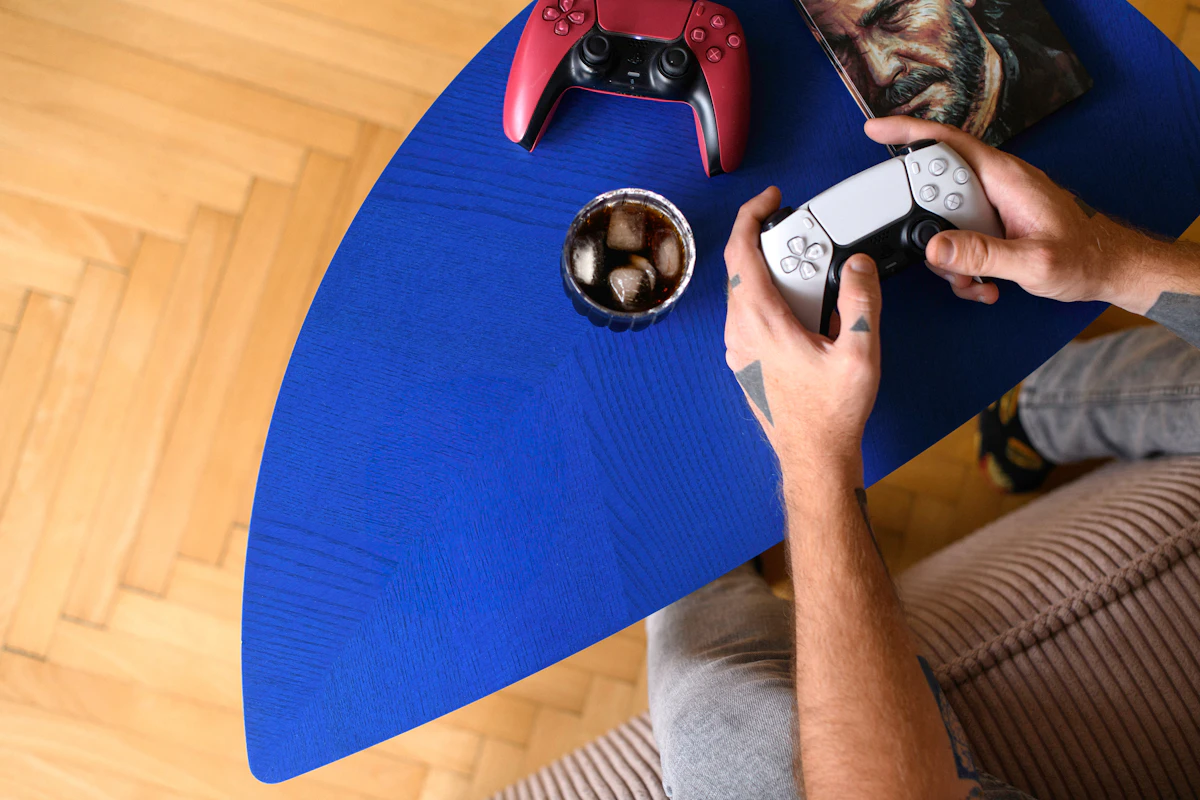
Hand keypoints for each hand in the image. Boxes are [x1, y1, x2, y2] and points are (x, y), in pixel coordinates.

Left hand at [723, 187, 882, 478]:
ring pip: (742, 292)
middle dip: (769, 243)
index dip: (752, 216)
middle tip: (804, 239)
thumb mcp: (861, 353)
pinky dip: (768, 297)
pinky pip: (747, 315)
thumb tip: (859, 266)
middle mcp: (739, 333)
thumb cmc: (831, 414)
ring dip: (770, 272)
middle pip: (741, 268)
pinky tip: (801, 309)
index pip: (741, 253)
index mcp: (761, 322)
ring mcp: (737, 349)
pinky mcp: (744, 361)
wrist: (813, 457)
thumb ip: (862, 301)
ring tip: (809, 274)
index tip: (770, 200)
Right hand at [864, 116, 1149, 309]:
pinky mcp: (995, 224)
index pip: (948, 144)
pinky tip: (985, 284)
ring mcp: (994, 205)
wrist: (1110, 269)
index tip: (875, 133)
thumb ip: (982, 254)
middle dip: (929, 230)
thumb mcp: (1033, 262)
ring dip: (951, 258)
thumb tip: (935, 247)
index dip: (909, 133)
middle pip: (936, 191)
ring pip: (945, 222)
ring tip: (975, 280)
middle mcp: (996, 185)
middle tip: (946, 259)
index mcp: (1004, 178)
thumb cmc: (1085, 257)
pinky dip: (964, 266)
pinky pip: (961, 239)